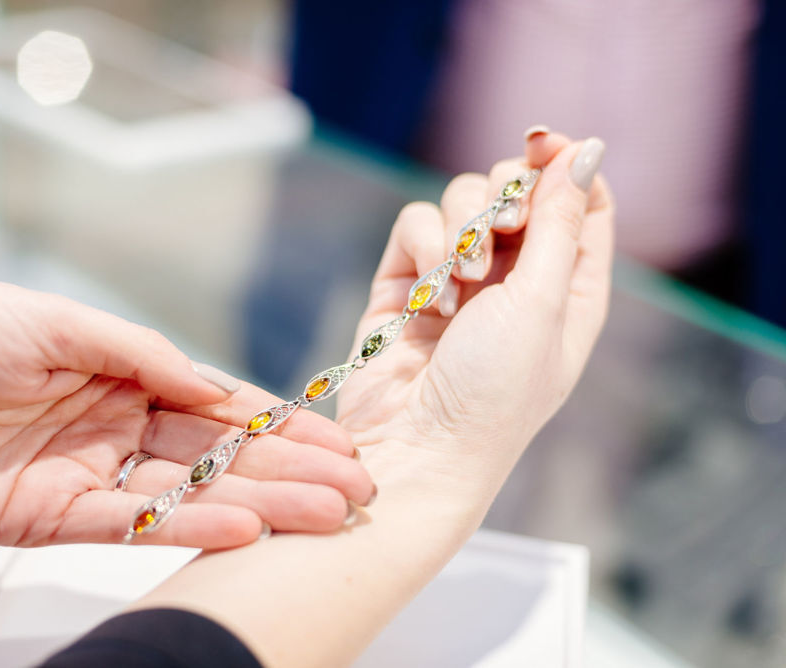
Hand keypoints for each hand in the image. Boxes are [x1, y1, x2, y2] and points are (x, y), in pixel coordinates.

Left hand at [0, 280, 372, 548]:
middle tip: (355, 490)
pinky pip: (128, 527)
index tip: (336, 440)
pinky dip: (185, 529)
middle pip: (217, 456)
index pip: (217, 405)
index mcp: (122, 376)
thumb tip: (213, 383)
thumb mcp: (58, 323)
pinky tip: (241, 528)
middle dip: (289, 471)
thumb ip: (142, 356)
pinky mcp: (49, 521)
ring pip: (187, 496)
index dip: (279, 423)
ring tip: (324, 514)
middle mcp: (116, 430)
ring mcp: (87, 478)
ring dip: (258, 504)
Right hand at [336, 132, 612, 503]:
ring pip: (462, 202)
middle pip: (518, 190)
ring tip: (462, 279)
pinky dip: (421, 247)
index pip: (580, 201)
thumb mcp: (543, 302)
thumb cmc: (494, 391)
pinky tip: (429, 294)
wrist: (417, 446)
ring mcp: (460, 279)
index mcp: (569, 287)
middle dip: (505, 195)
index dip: (564, 166)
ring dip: (461, 229)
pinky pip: (415, 227)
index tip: (543, 146)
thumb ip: (558, 220)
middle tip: (501, 225)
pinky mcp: (407, 283)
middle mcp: (518, 279)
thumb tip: (583, 148)